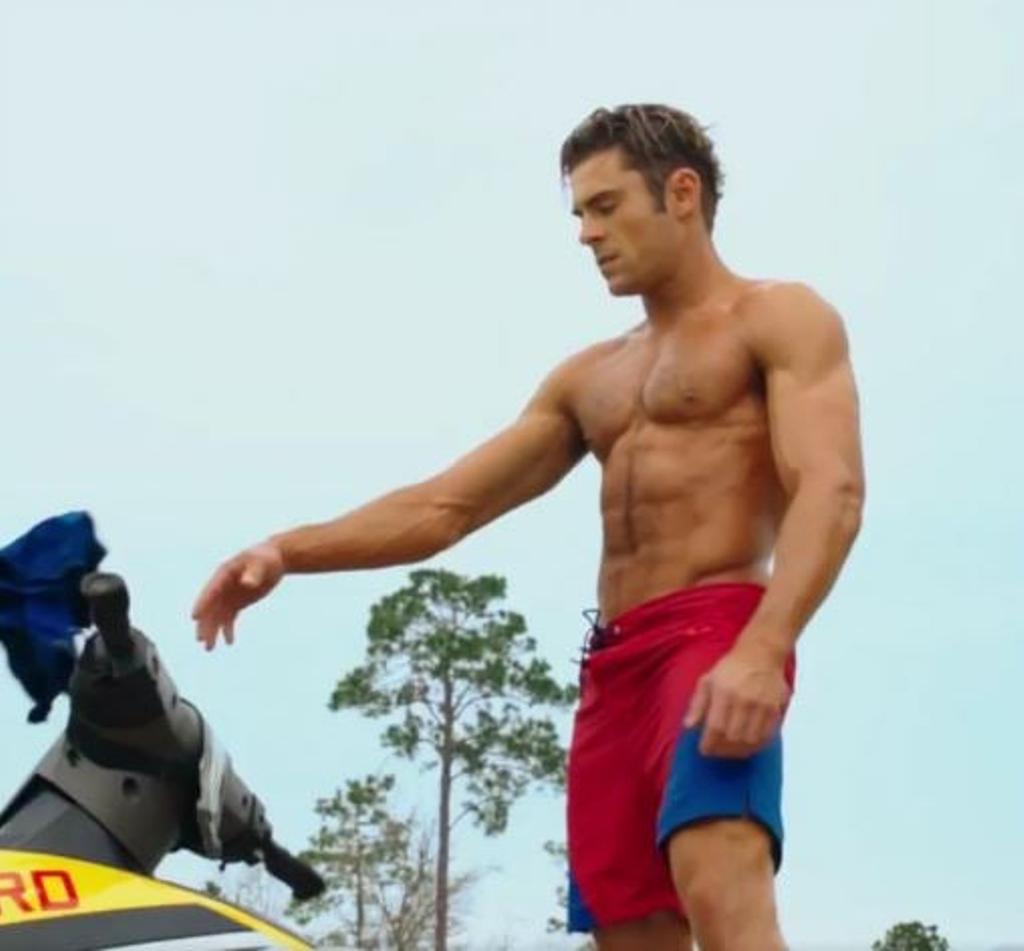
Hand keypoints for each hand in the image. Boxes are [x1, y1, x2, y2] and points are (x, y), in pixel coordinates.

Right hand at [192, 542, 284, 650]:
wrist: (276, 559)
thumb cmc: (267, 557)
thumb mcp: (261, 563)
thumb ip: (254, 573)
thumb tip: (247, 583)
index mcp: (224, 574)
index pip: (211, 590)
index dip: (202, 603)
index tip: (195, 617)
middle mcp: (222, 586)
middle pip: (211, 607)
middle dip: (205, 624)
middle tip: (201, 640)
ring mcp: (229, 595)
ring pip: (217, 616)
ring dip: (213, 631)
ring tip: (210, 649)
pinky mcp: (237, 602)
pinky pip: (229, 618)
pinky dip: (228, 629)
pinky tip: (229, 642)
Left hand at [683, 643, 789, 757]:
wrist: (761, 654)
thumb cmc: (731, 668)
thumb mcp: (708, 680)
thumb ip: (697, 704)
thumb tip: (688, 726)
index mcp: (724, 691)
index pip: (716, 726)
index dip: (709, 743)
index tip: (703, 749)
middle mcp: (744, 700)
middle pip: (733, 737)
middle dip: (722, 750)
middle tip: (715, 751)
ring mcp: (763, 706)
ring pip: (750, 741)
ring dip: (738, 751)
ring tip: (729, 751)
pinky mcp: (776, 710)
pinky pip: (767, 737)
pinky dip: (755, 746)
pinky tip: (746, 746)